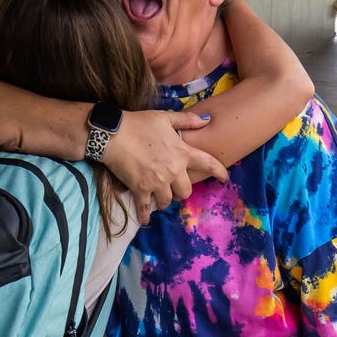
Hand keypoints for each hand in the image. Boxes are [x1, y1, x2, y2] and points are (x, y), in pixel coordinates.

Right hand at [102, 110, 226, 223]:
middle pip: (186, 191)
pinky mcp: (140, 189)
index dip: (219, 172)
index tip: (224, 178)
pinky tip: (145, 218)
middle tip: (175, 188)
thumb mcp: (165, 117)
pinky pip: (146, 207)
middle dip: (181, 191)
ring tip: (160, 198)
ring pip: (168, 200)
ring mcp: (157, 182)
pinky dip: (145, 214)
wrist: (113, 134)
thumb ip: (187, 120)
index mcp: (182, 152)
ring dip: (165, 200)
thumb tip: (207, 120)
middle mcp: (173, 170)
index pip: (208, 164)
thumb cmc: (139, 123)